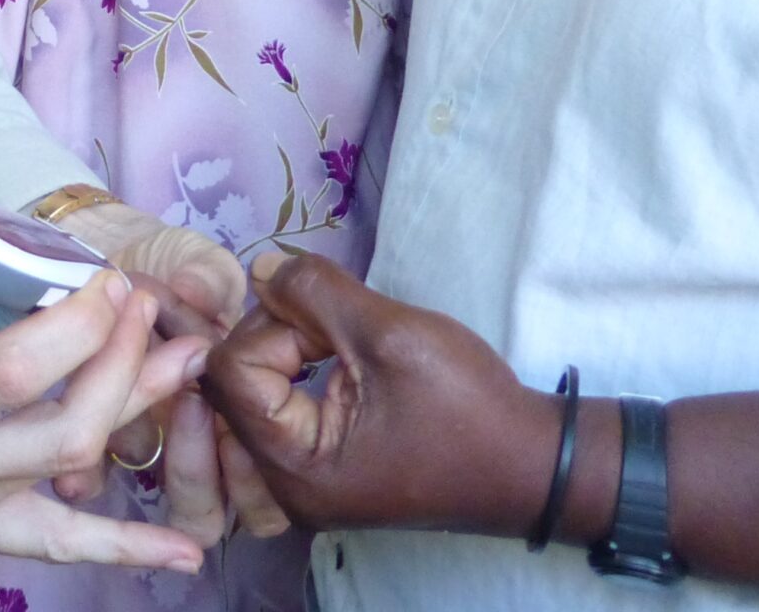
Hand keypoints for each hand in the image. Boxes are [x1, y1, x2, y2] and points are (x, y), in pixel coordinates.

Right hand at [0, 166, 209, 570]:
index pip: (12, 371)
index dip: (77, 326)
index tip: (104, 280)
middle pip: (62, 430)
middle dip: (122, 365)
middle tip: (141, 305)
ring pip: (68, 478)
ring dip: (135, 417)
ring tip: (182, 363)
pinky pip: (49, 548)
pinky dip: (120, 552)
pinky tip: (181, 551)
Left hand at [201, 253, 556, 538]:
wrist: (528, 462)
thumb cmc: (467, 406)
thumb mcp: (390, 333)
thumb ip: (313, 293)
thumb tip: (259, 269)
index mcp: (296, 468)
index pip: (229, 373)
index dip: (272, 326)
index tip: (330, 322)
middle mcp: (285, 489)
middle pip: (232, 386)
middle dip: (276, 337)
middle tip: (337, 327)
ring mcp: (301, 486)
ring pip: (251, 396)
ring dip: (284, 353)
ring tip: (335, 341)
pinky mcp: (320, 472)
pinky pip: (275, 413)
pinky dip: (294, 375)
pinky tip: (330, 359)